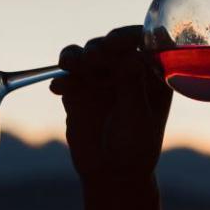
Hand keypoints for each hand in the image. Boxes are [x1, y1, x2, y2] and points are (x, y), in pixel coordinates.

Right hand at [49, 25, 172, 182]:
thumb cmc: (135, 146)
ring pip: (86, 54)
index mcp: (152, 72)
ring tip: (70, 65)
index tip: (116, 41)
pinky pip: (67, 75)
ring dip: (76, 56)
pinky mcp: (78, 88)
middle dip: (100, 47)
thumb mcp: (137, 118)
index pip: (144, 42)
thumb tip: (131, 57)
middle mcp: (127, 68)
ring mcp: (101, 77)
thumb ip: (132, 88)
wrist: (110, 173)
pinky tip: (58, 88)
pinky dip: (61, 78)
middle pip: (111, 44)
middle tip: (93, 58)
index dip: (129, 36)